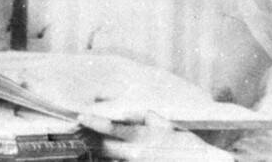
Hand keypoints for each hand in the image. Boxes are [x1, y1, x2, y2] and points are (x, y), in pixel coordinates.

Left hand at [78, 112, 231, 161]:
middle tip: (87, 133)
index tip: (81, 116)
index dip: (94, 122)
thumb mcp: (174, 131)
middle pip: (105, 147)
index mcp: (142, 138)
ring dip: (109, 152)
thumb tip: (147, 114)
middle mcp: (135, 154)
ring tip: (102, 144)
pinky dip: (121, 159)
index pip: (111, 128)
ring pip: (114, 158)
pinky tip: (127, 155)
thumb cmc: (190, 150)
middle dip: (95, 140)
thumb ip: (156, 122)